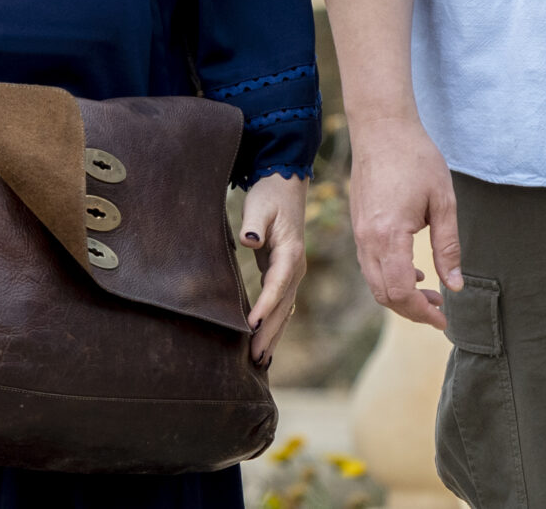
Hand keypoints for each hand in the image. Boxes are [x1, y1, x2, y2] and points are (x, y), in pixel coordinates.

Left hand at [239, 173, 308, 365]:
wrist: (285, 184)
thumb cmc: (269, 194)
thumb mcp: (260, 205)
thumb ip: (255, 223)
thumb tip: (250, 241)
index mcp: (290, 251)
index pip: (276, 284)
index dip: (265, 305)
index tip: (251, 325)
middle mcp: (295, 267)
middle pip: (283, 305)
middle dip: (270, 332)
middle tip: (255, 357)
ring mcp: (292, 273)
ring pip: (284, 310)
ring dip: (273, 334)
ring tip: (260, 360)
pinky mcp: (284, 274)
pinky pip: (281, 304)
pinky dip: (274, 325)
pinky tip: (266, 342)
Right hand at [348, 114, 459, 328]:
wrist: (382, 128)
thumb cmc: (416, 158)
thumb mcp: (444, 201)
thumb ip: (448, 246)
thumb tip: (455, 285)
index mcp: (389, 235)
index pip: (401, 292)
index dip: (422, 312)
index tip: (444, 319)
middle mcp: (367, 240)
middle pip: (384, 295)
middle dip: (412, 310)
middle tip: (441, 311)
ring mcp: (359, 234)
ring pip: (375, 283)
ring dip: (401, 296)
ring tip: (432, 293)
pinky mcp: (358, 226)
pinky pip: (370, 265)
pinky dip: (390, 278)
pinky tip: (415, 271)